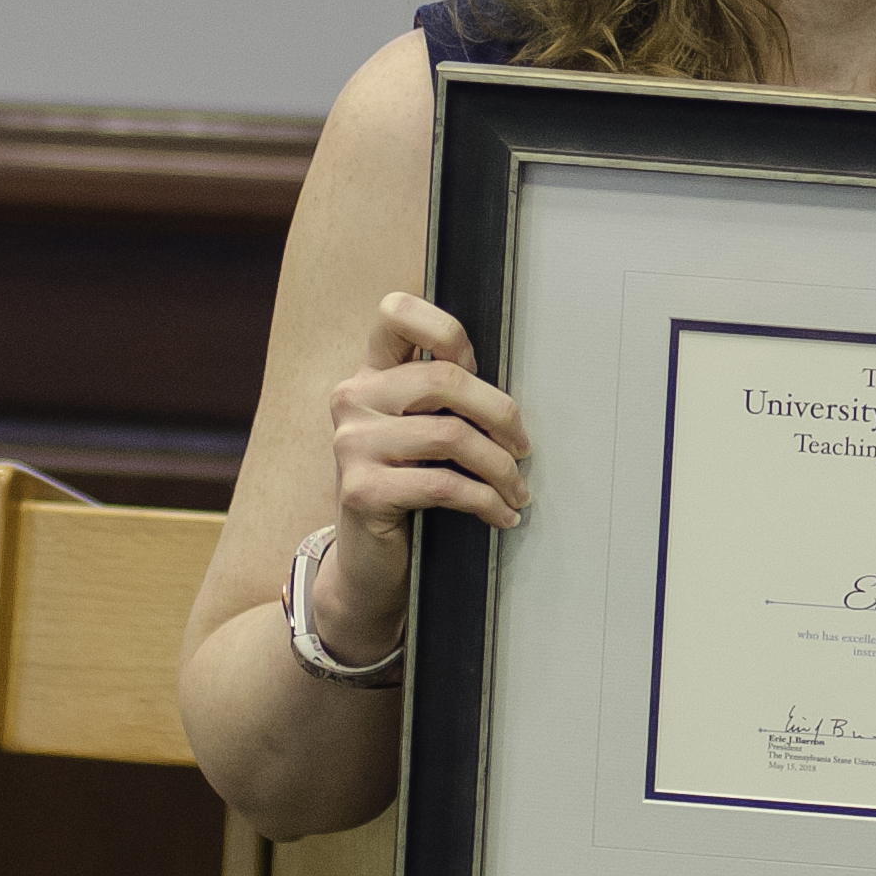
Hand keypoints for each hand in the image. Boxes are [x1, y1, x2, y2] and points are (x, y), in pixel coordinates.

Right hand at [313, 291, 530, 663]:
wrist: (368, 563)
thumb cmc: (411, 487)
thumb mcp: (425, 433)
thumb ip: (449, 398)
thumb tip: (511, 394)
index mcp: (371, 373)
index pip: (395, 312)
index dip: (446, 329)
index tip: (476, 365)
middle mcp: (353, 399)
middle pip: (445, 380)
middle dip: (501, 414)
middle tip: (524, 447)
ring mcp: (351, 443)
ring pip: (452, 436)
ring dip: (501, 468)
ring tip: (518, 490)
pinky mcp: (360, 489)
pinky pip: (443, 485)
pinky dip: (486, 501)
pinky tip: (502, 515)